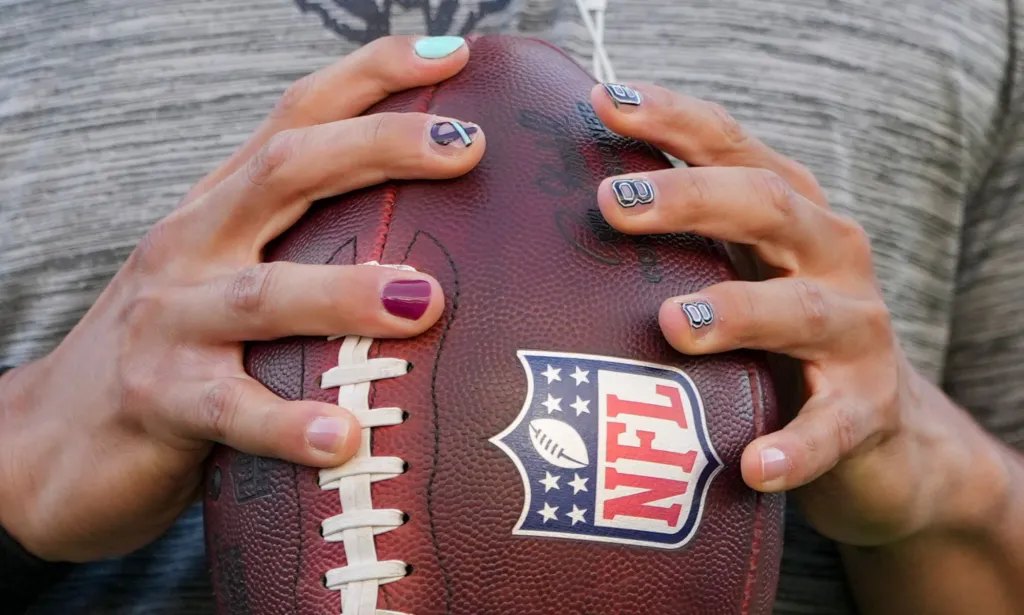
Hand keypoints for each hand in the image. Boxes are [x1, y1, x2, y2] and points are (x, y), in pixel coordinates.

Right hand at [0, 36, 485, 561]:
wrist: (52, 441)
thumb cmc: (173, 353)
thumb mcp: (229, 281)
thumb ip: (302, 251)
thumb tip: (427, 253)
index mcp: (222, 209)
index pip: (298, 115)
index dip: (372, 76)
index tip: (453, 54)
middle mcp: (195, 245)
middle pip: (288, 169)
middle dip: (379, 147)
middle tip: (465, 146)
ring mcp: (172, 320)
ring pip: (264, 293)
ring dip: (345, 293)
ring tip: (423, 301)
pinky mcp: (157, 401)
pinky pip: (231, 409)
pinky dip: (288, 422)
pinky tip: (343, 435)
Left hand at [589, 83, 1005, 545]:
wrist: (880, 430)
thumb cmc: (777, 335)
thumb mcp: (735, 270)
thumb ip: (676, 241)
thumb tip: (555, 217)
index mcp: (788, 211)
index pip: (730, 146)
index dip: (672, 120)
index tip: (604, 102)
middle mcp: (828, 254)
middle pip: (766, 206)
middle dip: (689, 199)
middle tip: (611, 204)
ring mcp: (855, 330)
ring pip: (800, 309)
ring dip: (737, 310)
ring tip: (673, 323)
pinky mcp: (867, 408)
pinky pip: (832, 428)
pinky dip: (795, 445)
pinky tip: (753, 465)